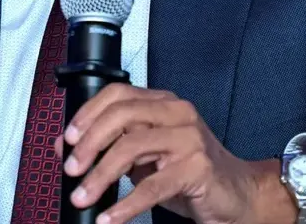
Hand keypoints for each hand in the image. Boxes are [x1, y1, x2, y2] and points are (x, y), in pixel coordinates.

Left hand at [62, 84, 295, 223]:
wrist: (237, 194)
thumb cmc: (190, 173)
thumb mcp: (147, 154)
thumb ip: (113, 146)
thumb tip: (69, 148)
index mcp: (162, 103)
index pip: (117, 94)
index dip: (87, 114)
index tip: (67, 139)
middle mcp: (177, 113)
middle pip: (121, 116)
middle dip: (89, 143)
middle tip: (72, 168)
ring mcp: (188, 138)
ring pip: (132, 148)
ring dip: (100, 176)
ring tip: (83, 196)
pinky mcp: (197, 168)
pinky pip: (152, 186)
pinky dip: (125, 205)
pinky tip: (109, 217)